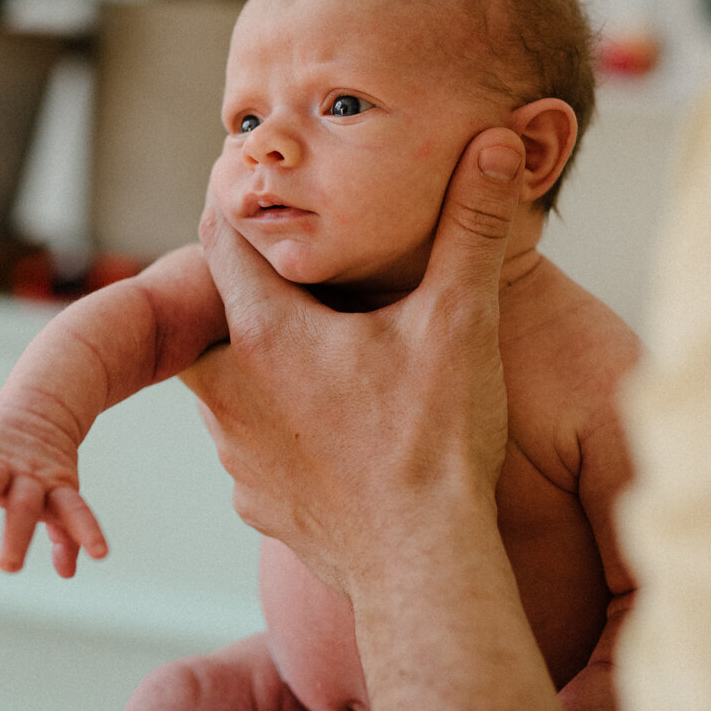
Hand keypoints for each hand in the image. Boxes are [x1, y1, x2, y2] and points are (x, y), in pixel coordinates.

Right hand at [0, 408, 108, 576]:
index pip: (75, 510)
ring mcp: (2, 462)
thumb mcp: (61, 498)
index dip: (87, 530)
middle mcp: (30, 476)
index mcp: (56, 489)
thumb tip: (68, 572)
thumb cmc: (49, 471)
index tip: (101, 555)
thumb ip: (66, 535)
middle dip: (18, 534)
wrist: (42, 410)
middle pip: (26, 504)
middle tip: (9, 567)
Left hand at [181, 127, 524, 589]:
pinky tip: (335, 425)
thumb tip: (493, 142)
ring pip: (230, 380)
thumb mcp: (461, 319)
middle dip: (255, 290)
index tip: (263, 192)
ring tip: (326, 351)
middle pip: (217, 312)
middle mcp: (230, 389)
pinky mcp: (255, 499)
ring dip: (264, 361)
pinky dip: (281, 426)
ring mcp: (237, 451)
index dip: (241, 208)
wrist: (423, 568)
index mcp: (267, 331)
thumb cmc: (436, 443)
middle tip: (306, 275)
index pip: (220, 238)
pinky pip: (253, 442)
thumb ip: (472, 225)